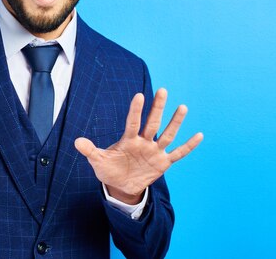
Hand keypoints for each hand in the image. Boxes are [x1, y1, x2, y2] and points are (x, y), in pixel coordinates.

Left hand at [75, 88, 202, 203]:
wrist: (120, 185)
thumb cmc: (109, 169)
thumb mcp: (98, 161)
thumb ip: (90, 150)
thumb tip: (76, 141)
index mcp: (128, 139)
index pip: (132, 122)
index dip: (135, 110)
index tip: (139, 95)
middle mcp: (143, 142)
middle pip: (152, 123)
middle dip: (157, 108)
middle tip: (163, 90)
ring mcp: (154, 151)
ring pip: (167, 134)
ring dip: (175, 122)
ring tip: (183, 107)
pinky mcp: (163, 162)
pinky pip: (178, 153)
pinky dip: (188, 146)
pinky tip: (199, 135)